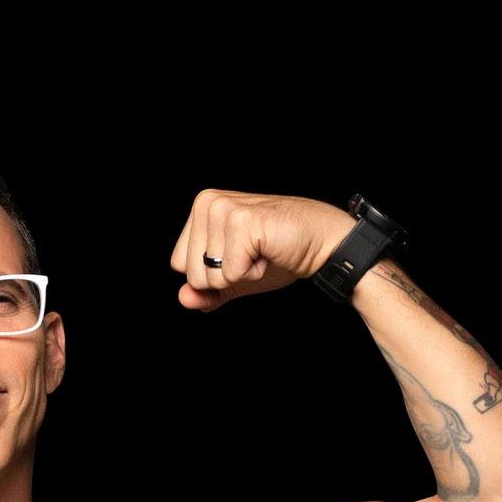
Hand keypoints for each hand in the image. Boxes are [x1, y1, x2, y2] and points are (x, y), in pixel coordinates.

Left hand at [168, 190, 354, 311]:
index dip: (213, 273)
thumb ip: (206, 291)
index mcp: (200, 208)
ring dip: (242, 274)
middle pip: (192, 273)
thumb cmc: (279, 255)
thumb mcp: (235, 278)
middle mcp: (207, 202)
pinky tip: (269, 251)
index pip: (179, 265)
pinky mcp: (242, 222)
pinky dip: (255, 272)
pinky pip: (231, 273)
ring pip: (211, 276)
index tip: (240, 255)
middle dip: (227, 276)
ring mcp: (223, 209)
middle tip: (254, 254)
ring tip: (262, 251)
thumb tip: (183, 299)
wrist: (322, 243)